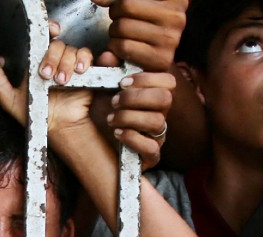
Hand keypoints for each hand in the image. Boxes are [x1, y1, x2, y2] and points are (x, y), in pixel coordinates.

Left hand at [0, 24, 94, 133]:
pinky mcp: (85, 72)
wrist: (57, 127)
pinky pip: (86, 56)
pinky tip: (78, 71)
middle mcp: (55, 60)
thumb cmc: (36, 115)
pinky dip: (83, 60)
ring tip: (61, 81)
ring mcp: (70, 65)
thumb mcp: (11, 100)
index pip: (44, 38)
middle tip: (47, 76)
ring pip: (71, 50)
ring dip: (66, 63)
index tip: (51, 32)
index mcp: (38, 62)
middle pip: (57, 44)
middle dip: (52, 58)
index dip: (48, 30)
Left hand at [95, 0, 187, 72]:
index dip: (118, 0)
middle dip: (115, 15)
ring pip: (122, 27)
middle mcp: (176, 16)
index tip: (117, 4)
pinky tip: (123, 47)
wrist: (157, 58)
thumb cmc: (144, 25)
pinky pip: (124, 46)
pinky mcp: (161, 59)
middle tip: (122, 22)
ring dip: (114, 32)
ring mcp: (171, 38)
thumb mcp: (135, 5)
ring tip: (124, 35)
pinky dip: (115, 47)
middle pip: (125, 6)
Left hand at [99, 52, 174, 169]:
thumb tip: (108, 54)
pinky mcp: (150, 156)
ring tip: (111, 119)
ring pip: (157, 122)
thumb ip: (106, 70)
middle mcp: (160, 114)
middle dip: (136, 97)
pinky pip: (151, 148)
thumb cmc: (103, 112)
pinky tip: (117, 133)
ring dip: (129, 117)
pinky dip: (131, 138)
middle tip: (114, 101)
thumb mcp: (102, 88)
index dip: (146, 78)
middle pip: (166, 98)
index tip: (122, 82)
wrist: (95, 143)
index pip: (167, 81)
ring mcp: (157, 136)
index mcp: (153, 95)